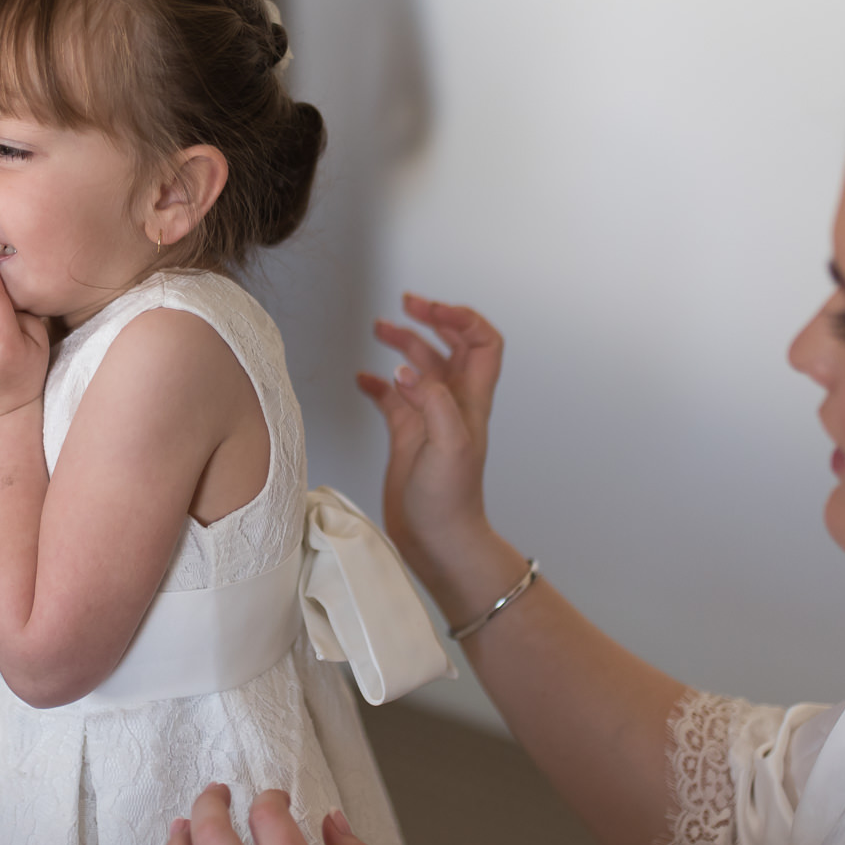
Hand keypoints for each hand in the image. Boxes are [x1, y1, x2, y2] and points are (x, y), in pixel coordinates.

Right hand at [356, 294, 503, 582]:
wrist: (438, 541)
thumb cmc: (450, 502)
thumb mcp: (449, 446)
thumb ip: (432, 402)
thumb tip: (408, 369)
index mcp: (470, 400)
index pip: (482, 342)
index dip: (462, 319)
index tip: (431, 309)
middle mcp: (452, 404)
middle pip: (451, 346)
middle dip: (432, 320)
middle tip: (408, 303)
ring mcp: (429, 419)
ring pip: (419, 368)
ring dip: (403, 344)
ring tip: (380, 327)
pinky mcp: (407, 436)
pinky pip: (393, 399)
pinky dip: (378, 384)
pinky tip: (363, 380)